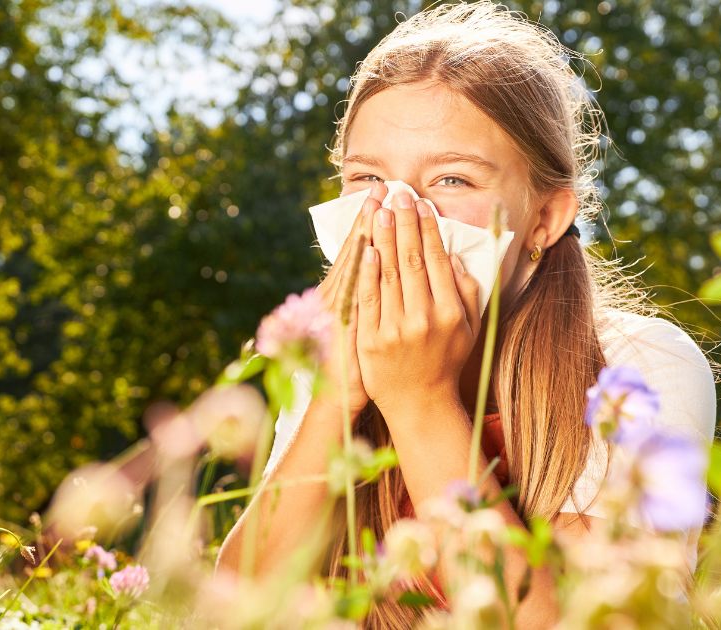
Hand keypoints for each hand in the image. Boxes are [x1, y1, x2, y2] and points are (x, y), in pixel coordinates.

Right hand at [314, 182, 386, 416]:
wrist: (338, 398)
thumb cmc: (354, 361)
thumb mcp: (358, 320)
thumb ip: (368, 291)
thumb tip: (377, 259)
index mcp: (343, 291)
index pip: (359, 246)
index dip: (369, 219)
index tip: (381, 193)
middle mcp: (337, 295)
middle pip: (356, 248)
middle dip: (371, 217)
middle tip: (383, 187)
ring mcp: (339, 310)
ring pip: (353, 265)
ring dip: (365, 234)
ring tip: (376, 206)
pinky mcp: (344, 327)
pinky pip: (354, 295)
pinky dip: (358, 272)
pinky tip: (366, 251)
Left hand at [356, 191, 481, 415]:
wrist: (420, 403)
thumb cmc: (446, 361)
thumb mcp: (469, 329)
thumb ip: (467, 293)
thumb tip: (455, 257)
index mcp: (450, 313)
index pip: (436, 260)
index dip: (427, 229)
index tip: (420, 205)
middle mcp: (424, 319)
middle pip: (411, 261)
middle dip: (404, 224)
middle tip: (398, 196)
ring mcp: (395, 330)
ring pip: (388, 275)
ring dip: (383, 239)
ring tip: (380, 211)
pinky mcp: (371, 340)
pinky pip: (368, 299)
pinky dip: (367, 273)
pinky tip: (366, 249)